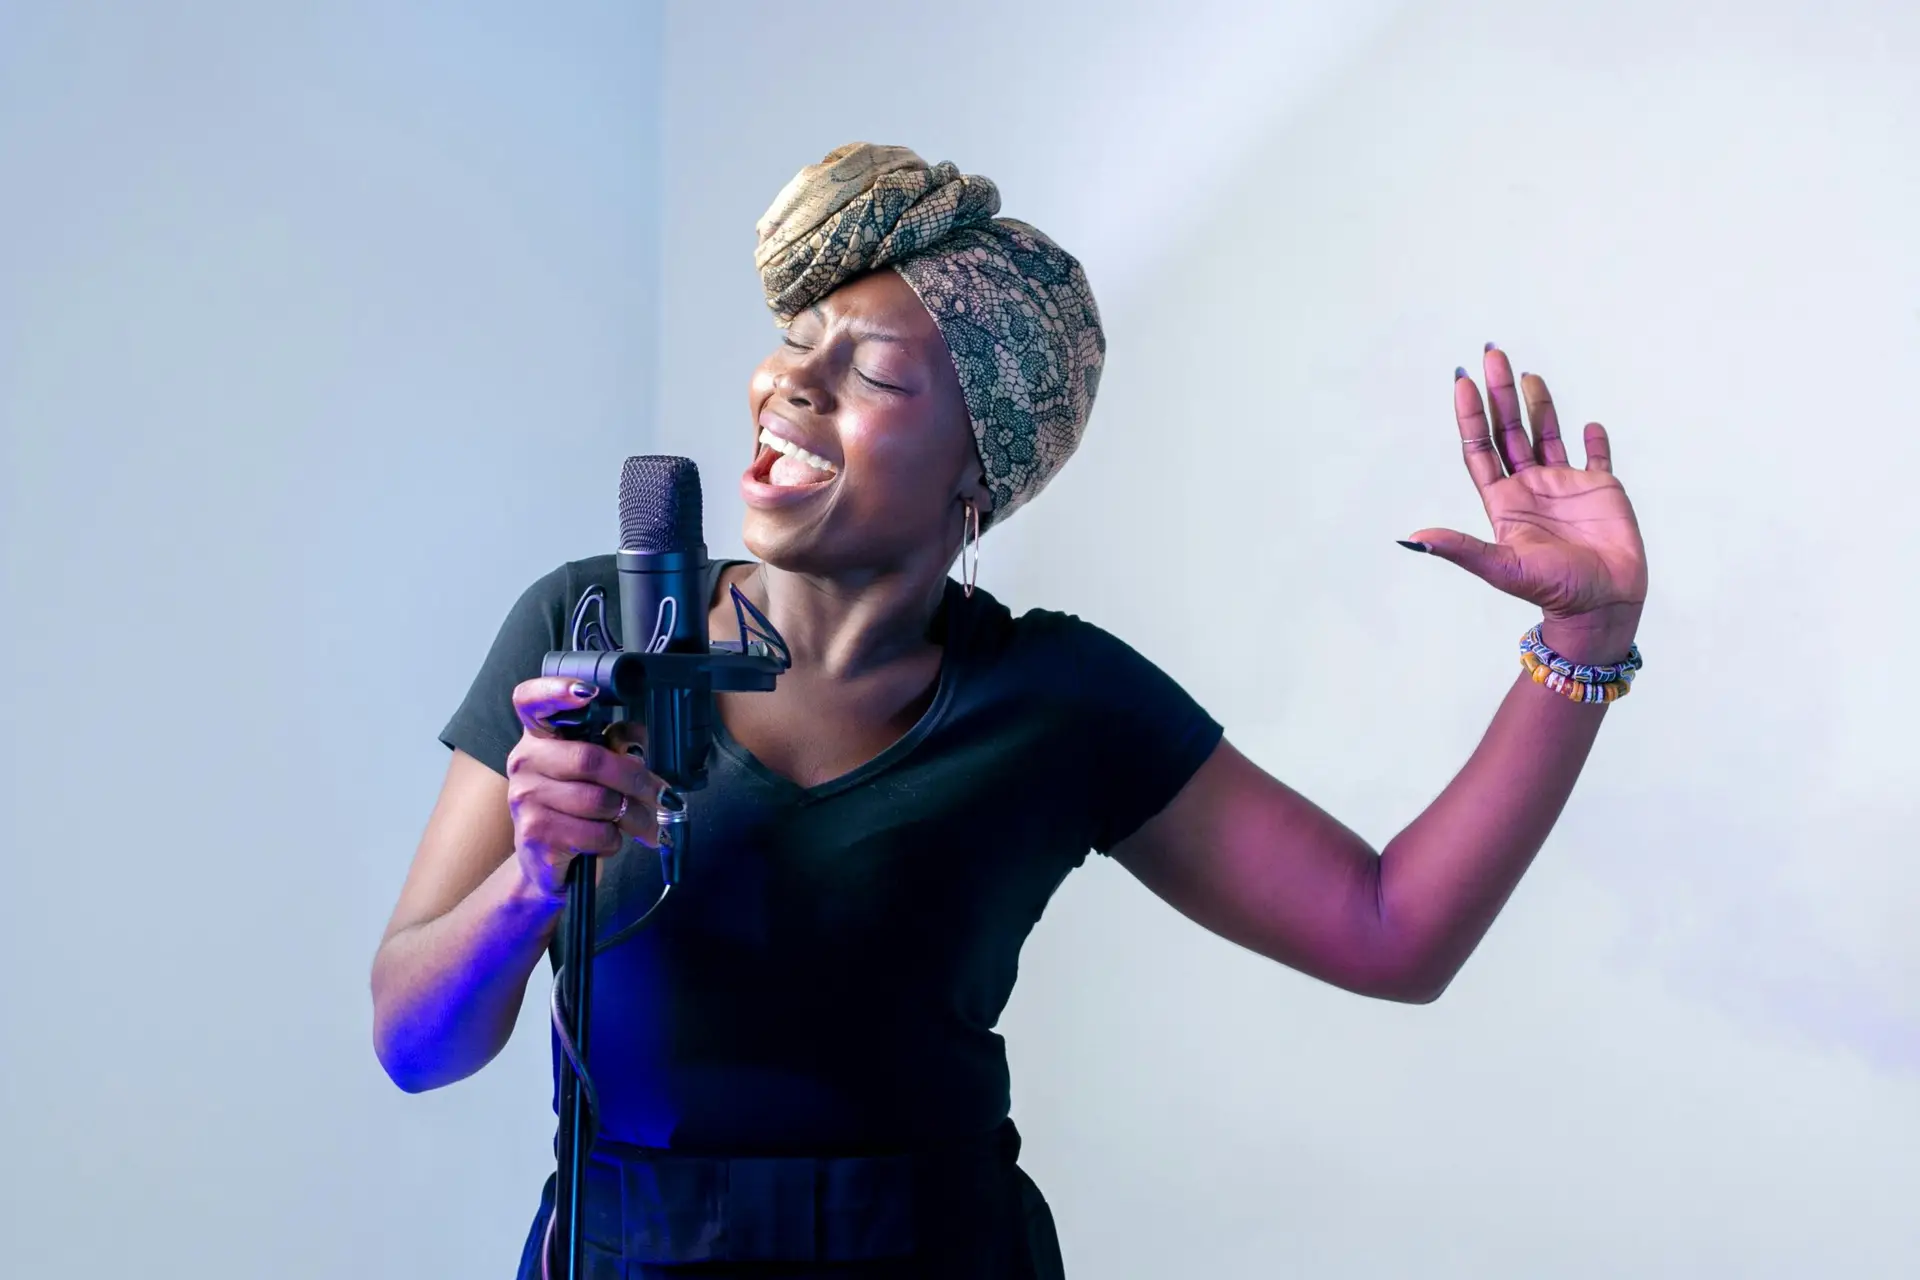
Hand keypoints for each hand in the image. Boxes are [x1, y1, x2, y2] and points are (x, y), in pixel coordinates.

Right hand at [506, 677, 661, 901]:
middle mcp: (524, 761)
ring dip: (632, 816)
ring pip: (600, 800)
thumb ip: (617, 747)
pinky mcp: (535, 833)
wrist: (545, 865)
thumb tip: (637, 740)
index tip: (587, 692)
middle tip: (663, 796)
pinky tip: (606, 841)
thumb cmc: (575, 812)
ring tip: (640, 823)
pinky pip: (596, 832)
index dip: (556, 689)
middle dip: (637, 780)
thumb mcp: (597, 774)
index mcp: (538, 737)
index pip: (531, 700)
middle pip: (591, 759)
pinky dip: (614, 840)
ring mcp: (525, 797)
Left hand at [1406, 346, 1648, 626]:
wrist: (1603, 606)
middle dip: (1500, 394)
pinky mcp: (1602, 490)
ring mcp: (1565, 487)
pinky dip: (1594, 440)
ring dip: (1538, 403)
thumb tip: (1414, 537)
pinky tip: (1589, 424)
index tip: (1463, 381)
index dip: (1470, 417)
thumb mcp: (1502, 567)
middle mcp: (1530, 488)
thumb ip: (1460, 549)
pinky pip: (1597, 457)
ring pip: (1547, 434)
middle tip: (1492, 353)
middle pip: (1510, 431)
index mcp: (1504, 501)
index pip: (1481, 449)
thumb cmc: (1554, 591)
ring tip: (1525, 372)